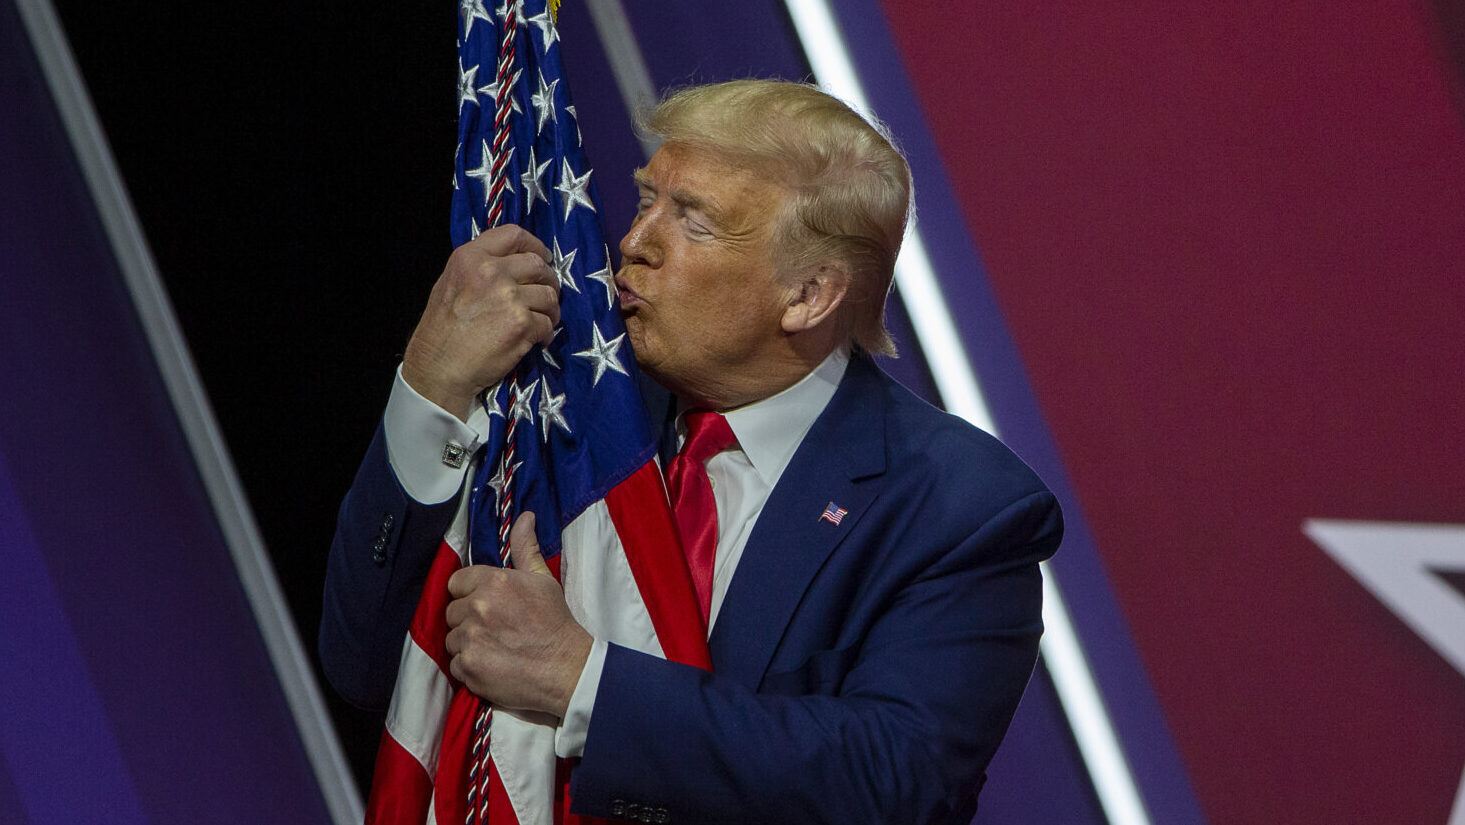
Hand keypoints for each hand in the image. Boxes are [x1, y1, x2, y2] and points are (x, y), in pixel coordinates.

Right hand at [403, 225, 559, 420]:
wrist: (439, 367)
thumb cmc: (442, 329)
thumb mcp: (451, 282)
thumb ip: (480, 266)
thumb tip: (516, 261)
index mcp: (471, 257)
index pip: (514, 235)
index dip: (535, 245)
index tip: (543, 258)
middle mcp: (491, 272)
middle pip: (538, 264)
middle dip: (548, 280)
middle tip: (546, 294)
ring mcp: (509, 297)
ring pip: (549, 295)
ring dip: (551, 309)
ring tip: (543, 320)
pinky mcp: (522, 324)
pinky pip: (548, 323)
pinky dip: (546, 333)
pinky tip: (537, 339)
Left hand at [444, 512, 591, 716]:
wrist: (567, 668)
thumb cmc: (556, 623)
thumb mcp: (543, 580)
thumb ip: (526, 548)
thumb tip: (525, 517)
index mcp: (495, 582)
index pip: (457, 583)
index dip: (470, 594)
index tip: (487, 606)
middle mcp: (479, 607)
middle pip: (452, 612)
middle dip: (468, 620)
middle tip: (494, 629)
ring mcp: (471, 638)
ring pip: (452, 639)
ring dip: (468, 644)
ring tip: (495, 648)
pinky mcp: (469, 667)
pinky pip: (456, 665)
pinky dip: (470, 667)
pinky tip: (492, 665)